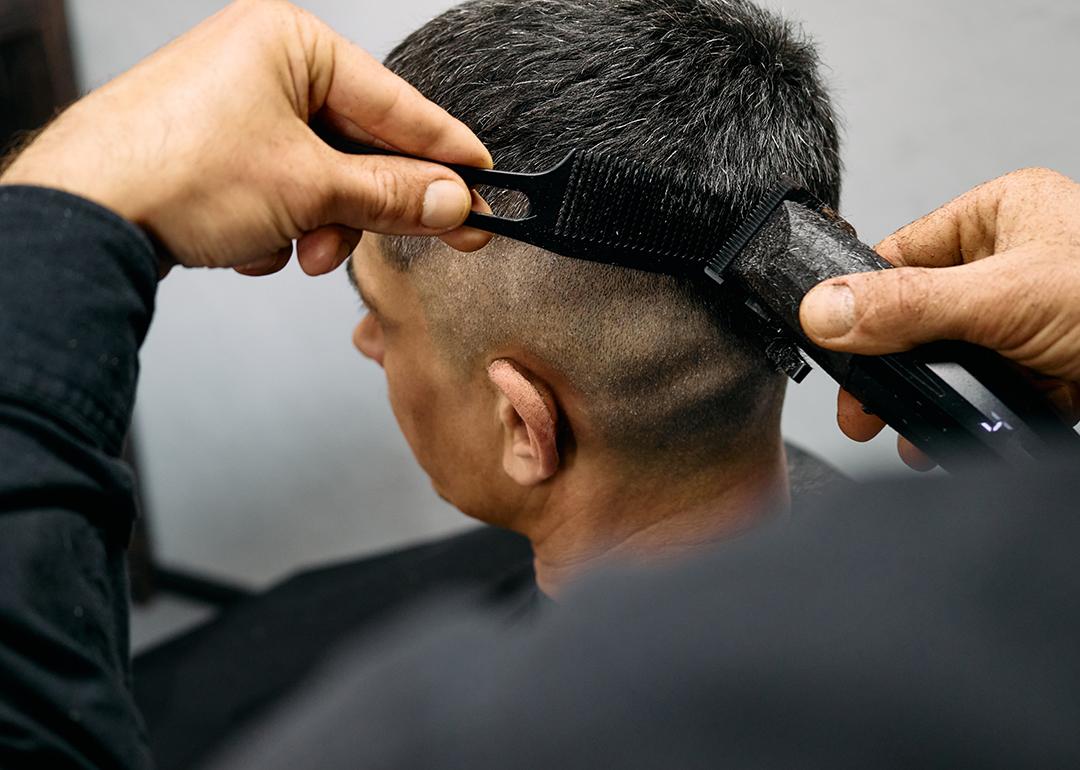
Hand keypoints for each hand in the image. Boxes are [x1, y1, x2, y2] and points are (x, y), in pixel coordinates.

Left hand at [0, 0, 491, 275]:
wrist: (82, 215)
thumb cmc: (174, 170)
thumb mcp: (309, 186)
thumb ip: (392, 195)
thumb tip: (452, 201)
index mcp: (290, 43)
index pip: (395, 103)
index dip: (446, 151)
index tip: (486, 182)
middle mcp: (262, 66)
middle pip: (358, 145)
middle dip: (365, 205)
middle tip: (420, 235)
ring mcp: (236, 108)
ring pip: (320, 177)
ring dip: (318, 225)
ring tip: (293, 250)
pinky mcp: (216, 150)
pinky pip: (281, 190)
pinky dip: (280, 225)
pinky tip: (253, 243)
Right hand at [799, 167, 1079, 469]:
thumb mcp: (1008, 299)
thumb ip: (909, 306)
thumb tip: (823, 309)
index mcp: (1001, 216)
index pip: (901, 253)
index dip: (860, 300)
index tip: (831, 343)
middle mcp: (1011, 263)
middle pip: (916, 313)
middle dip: (888, 365)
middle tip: (861, 404)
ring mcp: (1026, 321)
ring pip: (946, 359)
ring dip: (922, 397)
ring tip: (900, 428)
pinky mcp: (1042, 369)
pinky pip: (981, 391)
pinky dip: (961, 418)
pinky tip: (942, 439)